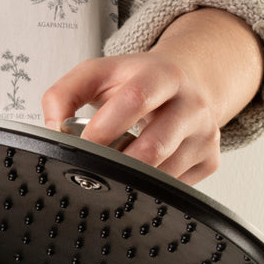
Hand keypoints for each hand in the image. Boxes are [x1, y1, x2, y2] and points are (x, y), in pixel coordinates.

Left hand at [41, 8, 263, 184]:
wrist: (185, 83)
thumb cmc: (134, 82)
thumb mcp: (96, 74)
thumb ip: (63, 94)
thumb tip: (53, 129)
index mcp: (162, 75)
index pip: (135, 100)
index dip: (104, 127)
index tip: (80, 146)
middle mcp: (192, 103)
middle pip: (154, 146)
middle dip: (117, 165)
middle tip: (92, 171)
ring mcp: (205, 133)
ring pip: (164, 173)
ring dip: (130, 181)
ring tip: (112, 172)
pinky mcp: (211, 158)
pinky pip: (175, 187)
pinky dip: (148, 189)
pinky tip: (136, 177)